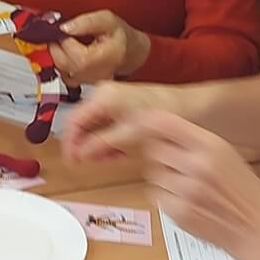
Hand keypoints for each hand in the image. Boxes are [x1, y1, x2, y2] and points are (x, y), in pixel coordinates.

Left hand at [50, 10, 149, 85]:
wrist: (129, 50)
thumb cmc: (119, 35)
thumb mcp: (106, 20)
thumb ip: (86, 22)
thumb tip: (65, 27)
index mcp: (104, 59)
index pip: (78, 56)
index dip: (65, 41)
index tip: (63, 29)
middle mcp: (96, 74)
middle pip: (65, 65)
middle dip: (57, 47)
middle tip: (59, 35)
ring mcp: (88, 81)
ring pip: (61, 71)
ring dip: (58, 55)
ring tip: (66, 42)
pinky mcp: (82, 83)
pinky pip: (63, 75)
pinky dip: (61, 63)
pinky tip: (67, 53)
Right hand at [60, 81, 193, 162]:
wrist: (190, 107)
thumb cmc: (164, 112)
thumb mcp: (130, 133)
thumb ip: (102, 144)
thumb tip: (80, 155)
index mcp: (103, 97)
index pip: (73, 121)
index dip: (70, 143)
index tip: (72, 161)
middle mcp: (104, 96)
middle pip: (82, 125)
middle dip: (84, 146)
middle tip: (88, 163)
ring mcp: (113, 102)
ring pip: (94, 129)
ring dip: (97, 147)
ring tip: (106, 160)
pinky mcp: (122, 110)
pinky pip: (106, 129)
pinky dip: (109, 143)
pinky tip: (118, 154)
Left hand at [133, 110, 259, 259]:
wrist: (259, 230)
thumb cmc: (246, 193)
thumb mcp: (228, 155)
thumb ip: (196, 142)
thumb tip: (160, 128)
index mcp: (213, 146)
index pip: (166, 123)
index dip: (148, 122)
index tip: (140, 123)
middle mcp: (198, 165)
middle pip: (154, 149)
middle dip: (161, 156)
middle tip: (178, 166)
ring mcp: (187, 191)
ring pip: (152, 173)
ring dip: (164, 178)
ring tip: (188, 187)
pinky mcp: (179, 213)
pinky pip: (155, 196)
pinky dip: (166, 199)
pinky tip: (187, 202)